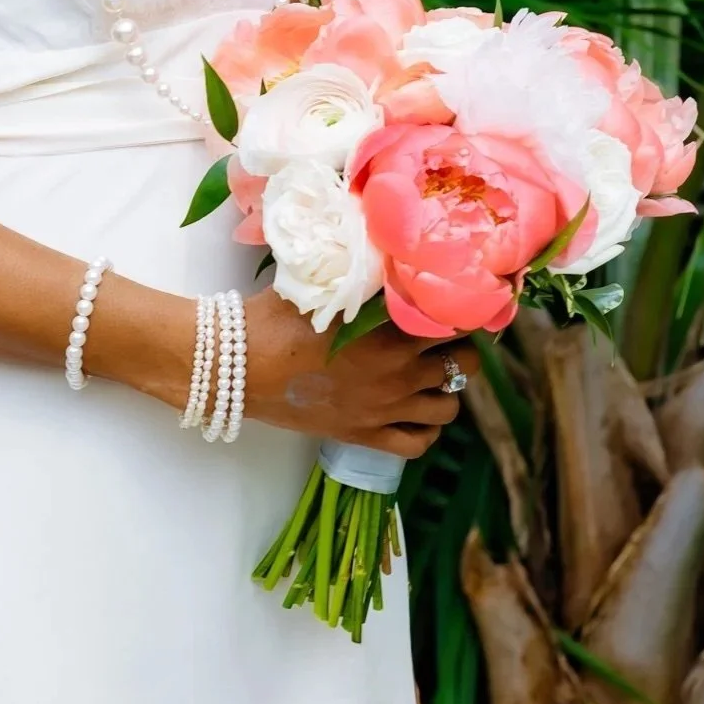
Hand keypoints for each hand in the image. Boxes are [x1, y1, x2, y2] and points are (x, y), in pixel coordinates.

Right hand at [242, 289, 474, 457]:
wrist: (239, 365)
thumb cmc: (275, 319)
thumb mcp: (324, 287)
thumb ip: (364, 278)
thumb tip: (391, 260)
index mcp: (392, 333)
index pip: (455, 321)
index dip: (462, 310)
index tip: (454, 302)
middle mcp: (399, 374)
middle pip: (464, 364)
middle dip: (459, 348)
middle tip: (441, 338)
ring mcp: (385, 410)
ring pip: (448, 407)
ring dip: (445, 388)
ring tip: (428, 375)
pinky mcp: (365, 436)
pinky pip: (418, 443)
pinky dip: (426, 430)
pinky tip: (415, 413)